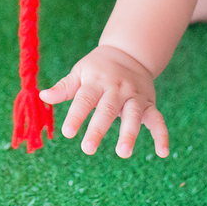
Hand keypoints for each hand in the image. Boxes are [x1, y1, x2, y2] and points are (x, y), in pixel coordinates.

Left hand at [39, 45, 168, 158]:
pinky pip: (157, 120)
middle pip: (107, 110)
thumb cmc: (98, 67)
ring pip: (133, 115)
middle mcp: (117, 89)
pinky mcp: (149, 104)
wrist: (129, 52)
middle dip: (98, 129)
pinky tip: (163, 153)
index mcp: (97, 82)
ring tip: (123, 153)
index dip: (76, 116)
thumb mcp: (80, 72)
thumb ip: (65, 87)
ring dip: (129, 134)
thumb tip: (43, 96)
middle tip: (87, 148)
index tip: (67, 132)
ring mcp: (134, 97)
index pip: (84, 99)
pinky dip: (162, 135)